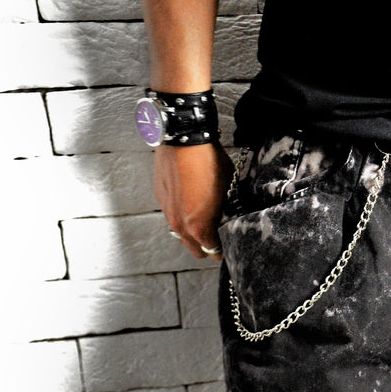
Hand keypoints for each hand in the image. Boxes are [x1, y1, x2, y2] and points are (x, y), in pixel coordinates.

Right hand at [152, 142, 232, 260]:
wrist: (184, 139)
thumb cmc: (210, 162)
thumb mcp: (228, 190)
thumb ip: (225, 212)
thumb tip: (227, 219)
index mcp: (198, 227)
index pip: (213, 252)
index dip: (224, 249)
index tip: (230, 244)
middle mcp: (180, 225)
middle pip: (196, 250)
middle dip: (208, 246)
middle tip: (219, 235)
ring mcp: (168, 212)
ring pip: (181, 235)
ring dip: (193, 233)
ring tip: (205, 220)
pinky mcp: (161, 199)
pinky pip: (173, 217)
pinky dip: (182, 216)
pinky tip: (191, 203)